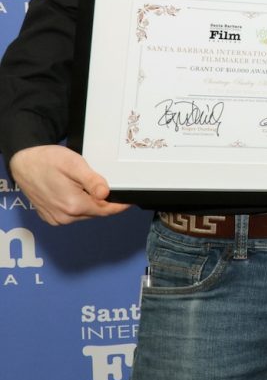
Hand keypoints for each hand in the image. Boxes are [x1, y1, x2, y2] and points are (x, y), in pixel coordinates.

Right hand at [8, 145, 130, 224]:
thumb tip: (106, 194)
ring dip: (91, 203)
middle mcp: (64, 217)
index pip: (106, 211)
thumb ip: (92, 181)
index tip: (130, 199)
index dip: (120, 205)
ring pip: (84, 214)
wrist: (23, 163)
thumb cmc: (47, 161)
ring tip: (89, 186)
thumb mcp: (74, 165)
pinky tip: (76, 192)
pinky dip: (79, 205)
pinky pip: (72, 214)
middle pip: (96, 213)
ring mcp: (55, 218)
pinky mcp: (49, 216)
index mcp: (73, 205)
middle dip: (105, 202)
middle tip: (109, 186)